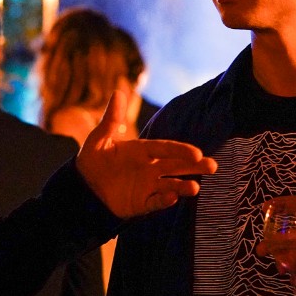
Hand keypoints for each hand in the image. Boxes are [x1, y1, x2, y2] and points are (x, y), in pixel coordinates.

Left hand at [76, 88, 216, 217]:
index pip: (166, 149)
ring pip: (171, 185)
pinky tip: (172, 198)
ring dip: (183, 186)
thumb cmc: (92, 161)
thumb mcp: (99, 139)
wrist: (83, 188)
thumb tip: (118, 92)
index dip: (181, 150)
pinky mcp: (141, 204)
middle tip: (213, 166)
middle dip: (194, 166)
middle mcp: (150, 168)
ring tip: (195, 188)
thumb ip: (112, 120)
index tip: (197, 152)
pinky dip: (164, 201)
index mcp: (143, 151)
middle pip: (176, 166)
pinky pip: (155, 202)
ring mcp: (147, 186)